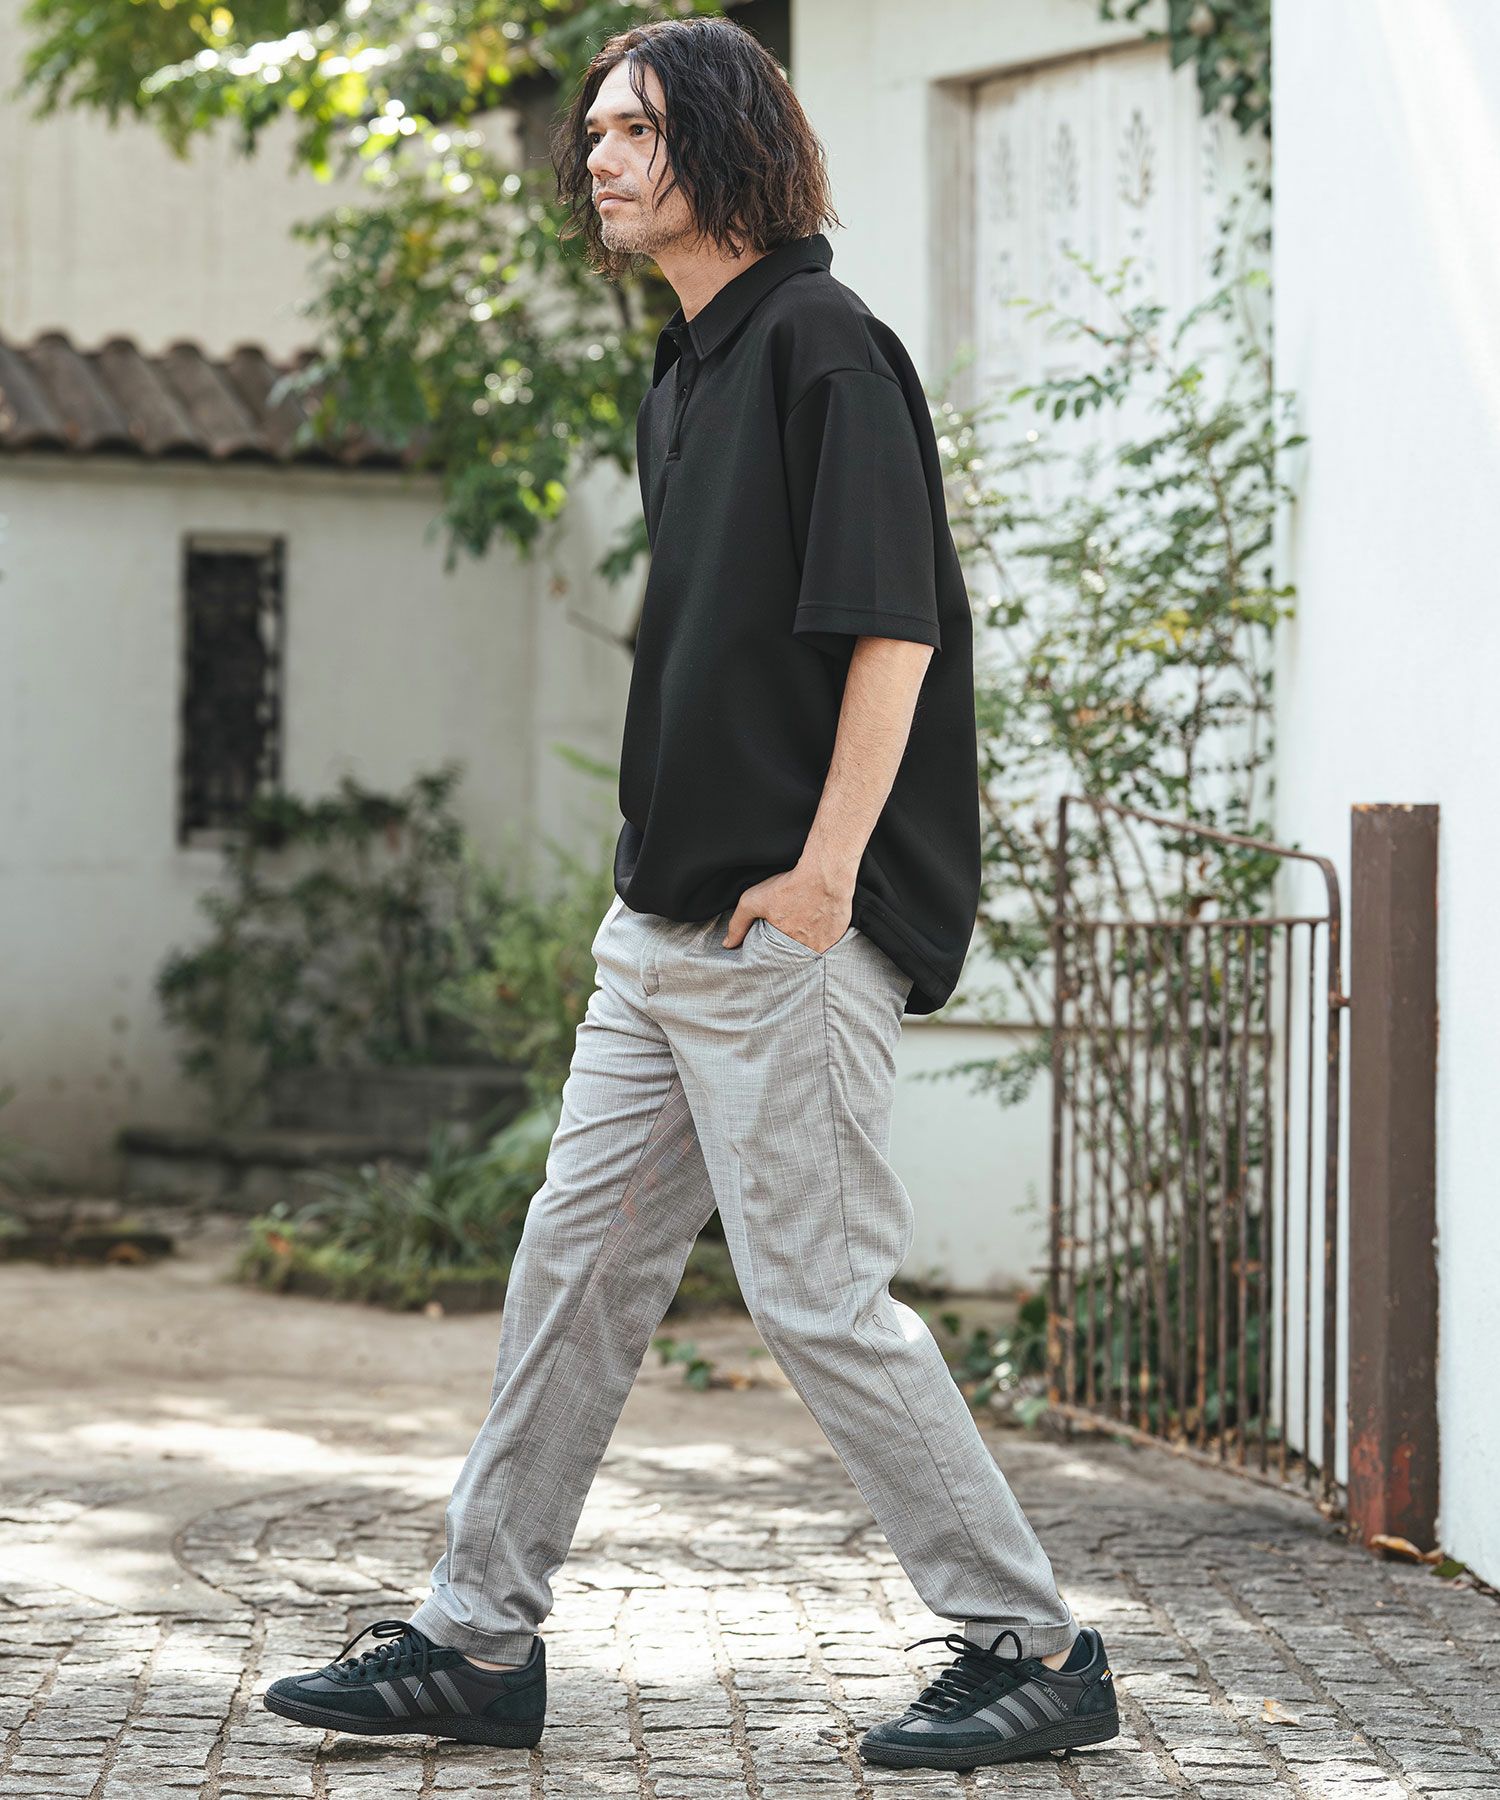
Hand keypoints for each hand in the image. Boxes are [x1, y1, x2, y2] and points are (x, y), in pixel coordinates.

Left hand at [722, 866, 853, 953]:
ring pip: (813, 947)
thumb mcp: (754, 900)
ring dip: (808, 939)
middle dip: (790, 944)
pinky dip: (823, 932)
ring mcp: (826, 943)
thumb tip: (728, 944)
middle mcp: (807, 950)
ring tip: (804, 922)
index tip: (774, 937)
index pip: (776, 958)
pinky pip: (829, 939)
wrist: (826, 874)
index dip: (773, 949)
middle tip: (790, 926)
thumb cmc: (790, 886)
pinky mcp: (839, 933)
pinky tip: (818, 919)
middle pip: (795, 953)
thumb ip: (738, 924)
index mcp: (786, 946)